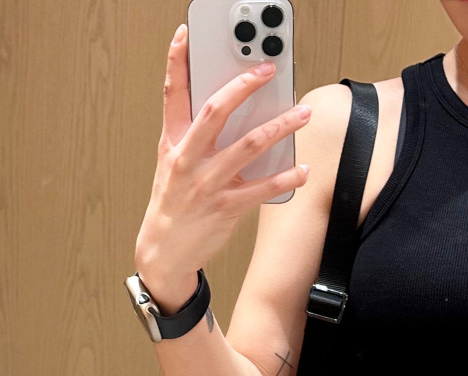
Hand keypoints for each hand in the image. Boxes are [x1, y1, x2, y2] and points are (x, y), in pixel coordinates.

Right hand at [134, 24, 310, 302]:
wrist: (164, 250)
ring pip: (249, 146)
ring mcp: (207, 183)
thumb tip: (230, 111)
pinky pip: (262, 188)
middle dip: (244, 87)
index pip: (172, 94)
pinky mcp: (226, 207)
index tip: (187, 34)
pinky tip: (302, 169)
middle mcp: (188, 159)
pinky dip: (286, 178)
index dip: (177, 61)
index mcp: (173, 142)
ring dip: (280, 127)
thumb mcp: (173, 164)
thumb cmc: (173, 203)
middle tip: (268, 70)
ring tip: (302, 115)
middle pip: (216, 111)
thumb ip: (193, 136)